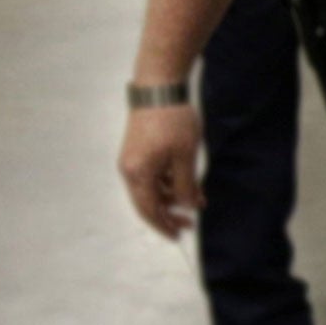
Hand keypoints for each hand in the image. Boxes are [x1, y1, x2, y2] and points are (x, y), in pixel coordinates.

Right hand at [119, 103, 202, 236]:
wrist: (159, 89)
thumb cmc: (172, 121)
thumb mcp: (185, 156)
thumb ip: (185, 184)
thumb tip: (188, 207)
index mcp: (137, 174)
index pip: (149, 210)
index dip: (163, 225)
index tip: (178, 235)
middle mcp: (129, 170)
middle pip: (148, 201)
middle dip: (169, 213)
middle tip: (190, 221)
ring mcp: (132, 160)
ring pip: (151, 188)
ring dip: (171, 196)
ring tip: (196, 198)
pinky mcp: (138, 150)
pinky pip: (152, 175)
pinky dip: (168, 181)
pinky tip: (186, 181)